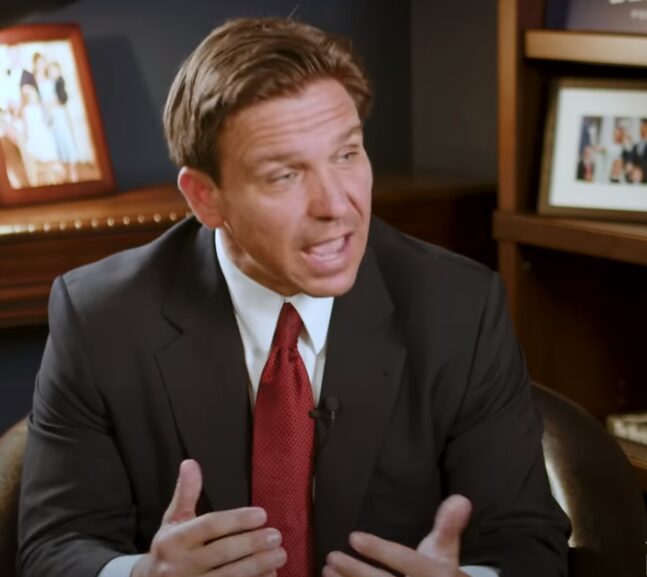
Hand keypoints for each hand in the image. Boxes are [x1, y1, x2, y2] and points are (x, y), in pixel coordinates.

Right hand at [132, 459, 285, 576]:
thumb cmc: (169, 548)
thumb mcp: (173, 520)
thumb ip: (186, 493)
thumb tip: (190, 463)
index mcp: (175, 540)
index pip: (209, 526)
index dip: (237, 520)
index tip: (262, 514)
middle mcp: (180, 565)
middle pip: (222, 552)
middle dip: (252, 543)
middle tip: (276, 535)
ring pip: (230, 576)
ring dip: (258, 566)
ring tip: (279, 555)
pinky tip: (270, 575)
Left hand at [323, 494, 471, 576]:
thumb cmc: (440, 573)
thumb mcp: (446, 551)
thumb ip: (448, 525)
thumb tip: (461, 499)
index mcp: (435, 574)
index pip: (406, 561)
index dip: (380, 550)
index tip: (354, 537)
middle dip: (356, 572)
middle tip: (332, 558)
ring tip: (326, 571)